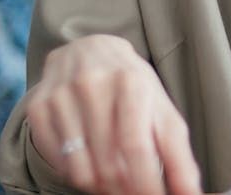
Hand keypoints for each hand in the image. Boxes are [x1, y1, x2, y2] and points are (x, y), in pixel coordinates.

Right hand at [25, 34, 202, 194]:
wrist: (90, 50)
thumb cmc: (134, 87)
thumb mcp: (162, 110)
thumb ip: (179, 154)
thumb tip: (191, 194)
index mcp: (131, 81)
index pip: (136, 146)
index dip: (146, 183)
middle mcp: (92, 84)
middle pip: (108, 163)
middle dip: (125, 190)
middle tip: (135, 194)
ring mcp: (61, 95)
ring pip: (80, 169)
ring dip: (101, 187)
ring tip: (115, 183)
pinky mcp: (39, 108)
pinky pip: (57, 162)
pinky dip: (76, 174)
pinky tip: (91, 165)